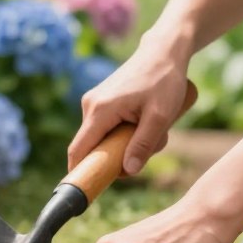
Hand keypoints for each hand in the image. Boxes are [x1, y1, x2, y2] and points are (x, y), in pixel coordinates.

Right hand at [70, 44, 192, 175]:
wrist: (164, 51)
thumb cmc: (164, 81)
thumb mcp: (160, 117)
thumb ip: (143, 145)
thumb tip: (128, 171)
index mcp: (99, 110)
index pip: (79, 150)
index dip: (79, 173)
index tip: (84, 191)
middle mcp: (90, 105)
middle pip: (93, 147)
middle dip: (118, 156)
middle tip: (148, 148)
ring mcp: (94, 102)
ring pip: (103, 138)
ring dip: (126, 142)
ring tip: (153, 127)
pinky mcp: (102, 100)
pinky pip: (108, 127)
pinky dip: (126, 131)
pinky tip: (146, 120)